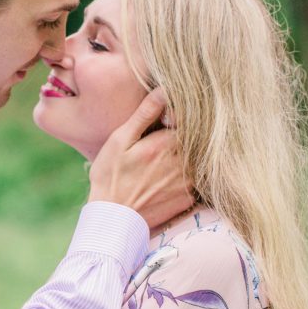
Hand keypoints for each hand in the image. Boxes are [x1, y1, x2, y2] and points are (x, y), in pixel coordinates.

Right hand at [88, 88, 193, 227]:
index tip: (167, 121)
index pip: (188, 119)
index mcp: (166, 143)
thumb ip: (145, 114)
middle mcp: (183, 162)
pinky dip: (185, 175)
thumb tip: (165, 89)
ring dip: (185, 156)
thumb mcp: (120, 141)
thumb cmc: (110, 177)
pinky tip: (166, 180)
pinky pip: (196, 179)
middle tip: (159, 146)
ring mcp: (189, 182)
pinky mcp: (189, 198)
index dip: (178, 118)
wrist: (113, 220)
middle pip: (196, 139)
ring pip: (197, 158)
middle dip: (183, 137)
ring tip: (160, 164)